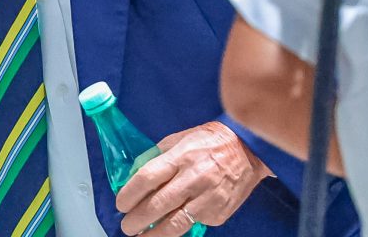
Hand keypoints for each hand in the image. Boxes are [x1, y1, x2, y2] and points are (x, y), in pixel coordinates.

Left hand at [117, 120, 270, 234]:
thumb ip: (156, 158)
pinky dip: (181, 226)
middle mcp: (194, 179)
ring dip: (155, 234)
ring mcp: (209, 198)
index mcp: (180, 157)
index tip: (120, 204)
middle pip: (158, 205)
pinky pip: (195, 224)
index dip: (129, 194)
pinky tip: (170, 226)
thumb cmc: (208, 142)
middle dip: (137, 219)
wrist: (247, 150)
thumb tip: (134, 178)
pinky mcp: (220, 213)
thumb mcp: (177, 139)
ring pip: (176, 224)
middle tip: (127, 226)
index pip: (147, 179)